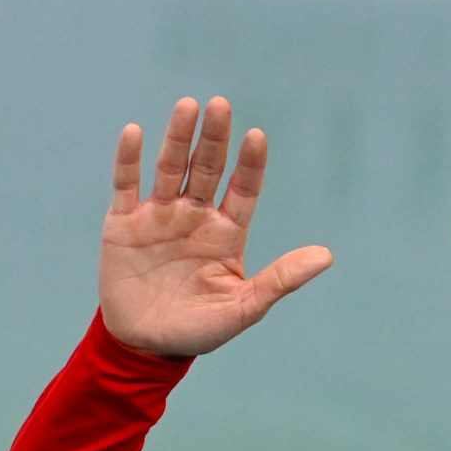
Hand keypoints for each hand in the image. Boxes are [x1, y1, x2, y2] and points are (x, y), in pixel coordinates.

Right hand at [100, 96, 332, 355]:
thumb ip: (280, 280)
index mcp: (226, 233)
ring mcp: (159, 216)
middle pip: (208, 168)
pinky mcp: (123, 223)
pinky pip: (126, 185)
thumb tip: (327, 256)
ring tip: (188, 106)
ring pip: (170, 168)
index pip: (243, 189)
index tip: (256, 137)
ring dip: (178, 137)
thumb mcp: (243, 309)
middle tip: (221, 105)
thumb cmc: (198, 330)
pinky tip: (134, 132)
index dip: (249, 163)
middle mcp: (195, 216)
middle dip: (214, 138)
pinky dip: (128, 159)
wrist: (145, 345)